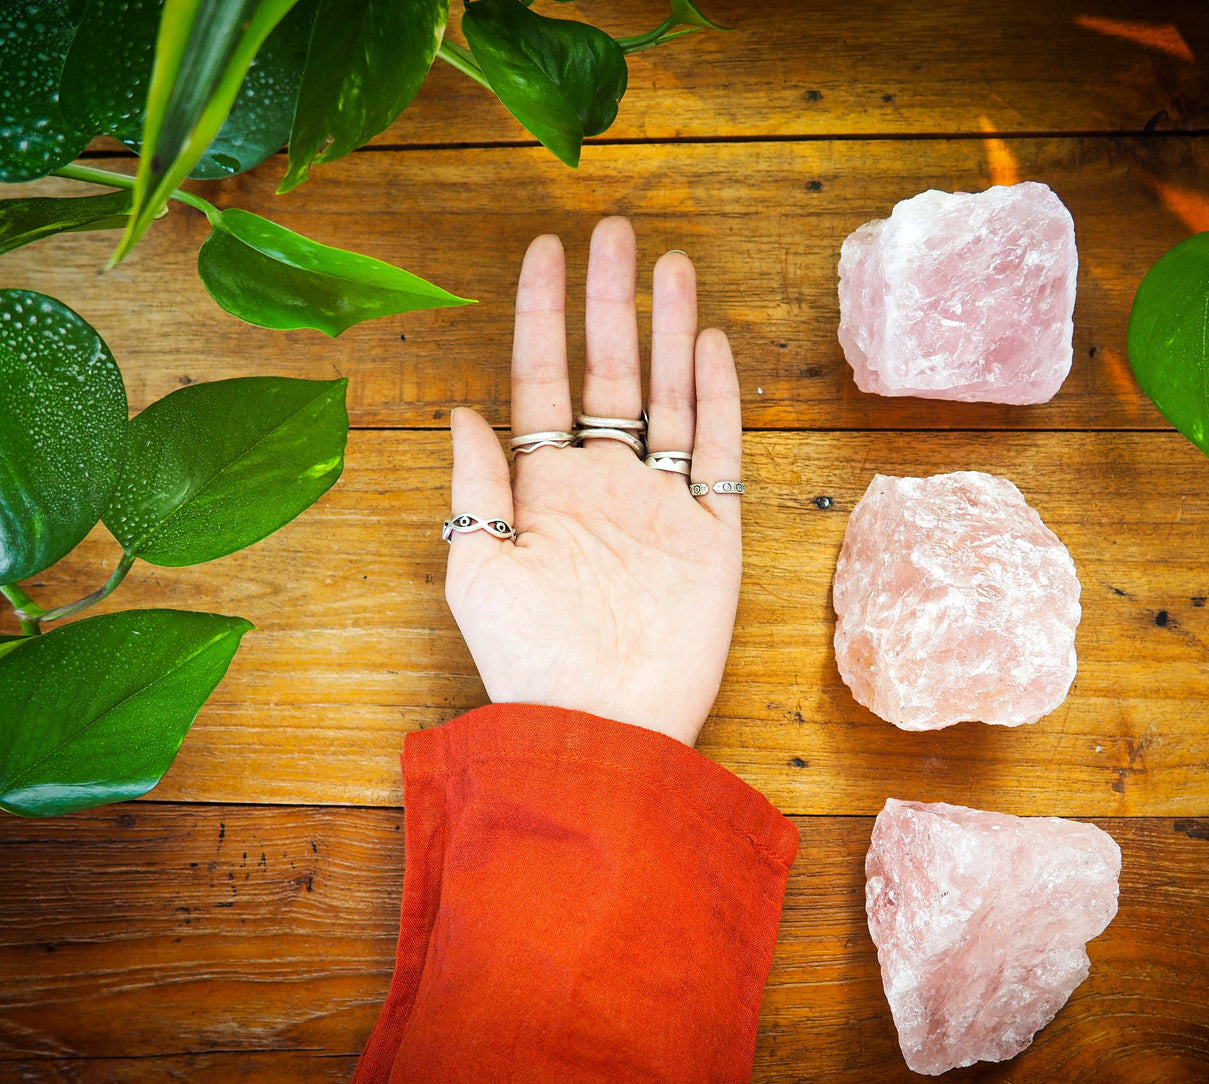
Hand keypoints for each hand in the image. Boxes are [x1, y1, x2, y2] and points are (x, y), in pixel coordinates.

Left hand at [445, 217, 742, 747]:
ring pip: (669, 398)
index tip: (544, 250)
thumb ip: (477, 482)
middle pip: (611, 372)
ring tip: (672, 266)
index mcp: (544, 488)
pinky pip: (717, 452)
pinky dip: (717, 398)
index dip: (541, 314)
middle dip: (611, 301)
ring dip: (670, 331)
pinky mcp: (713, 535)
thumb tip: (460, 407)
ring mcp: (661, 505)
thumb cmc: (529, 660)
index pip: (542, 379)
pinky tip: (711, 345)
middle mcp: (604, 485)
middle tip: (616, 232)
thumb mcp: (478, 567)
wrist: (603, 728)